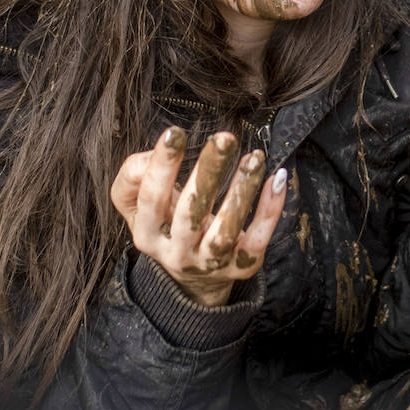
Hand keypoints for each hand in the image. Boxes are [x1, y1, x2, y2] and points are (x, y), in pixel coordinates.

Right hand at [111, 128, 288, 306]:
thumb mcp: (137, 203)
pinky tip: (276, 179)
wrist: (191, 277)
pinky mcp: (241, 265)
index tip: (174, 132)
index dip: (162, 166)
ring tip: (255, 158)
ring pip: (226, 229)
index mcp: (148, 234)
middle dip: (208, 172)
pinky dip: (270, 209)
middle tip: (224, 139)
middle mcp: (176, 252)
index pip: (151, 198)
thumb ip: (133, 175)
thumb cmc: (165, 222)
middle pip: (191, 213)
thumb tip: (157, 153)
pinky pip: (258, 238)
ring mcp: (210, 263)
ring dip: (243, 190)